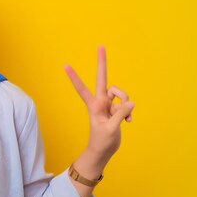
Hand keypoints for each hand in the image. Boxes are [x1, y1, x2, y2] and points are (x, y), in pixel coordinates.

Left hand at [64, 46, 134, 160]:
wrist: (103, 151)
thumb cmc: (102, 141)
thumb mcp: (111, 128)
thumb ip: (121, 114)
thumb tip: (130, 101)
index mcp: (93, 105)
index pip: (81, 88)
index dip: (74, 77)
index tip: (65, 65)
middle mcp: (100, 101)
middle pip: (102, 78)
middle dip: (102, 63)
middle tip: (100, 46)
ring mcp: (108, 104)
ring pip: (121, 94)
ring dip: (126, 103)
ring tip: (125, 118)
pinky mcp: (116, 109)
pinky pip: (127, 104)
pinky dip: (129, 112)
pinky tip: (129, 122)